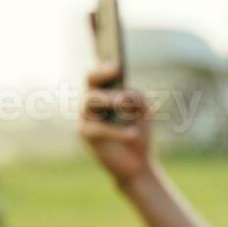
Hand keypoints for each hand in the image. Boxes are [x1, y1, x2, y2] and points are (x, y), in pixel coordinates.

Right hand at [79, 65, 154, 185]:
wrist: (137, 160)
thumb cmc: (138, 130)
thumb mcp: (143, 109)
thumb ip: (136, 96)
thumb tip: (125, 93)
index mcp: (103, 90)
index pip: (97, 73)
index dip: (103, 68)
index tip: (117, 66)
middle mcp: (90, 99)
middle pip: (90, 82)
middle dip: (104, 78)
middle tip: (123, 88)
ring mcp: (85, 115)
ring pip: (90, 100)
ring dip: (110, 99)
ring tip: (127, 104)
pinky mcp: (85, 134)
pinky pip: (97, 128)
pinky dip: (117, 131)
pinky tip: (133, 134)